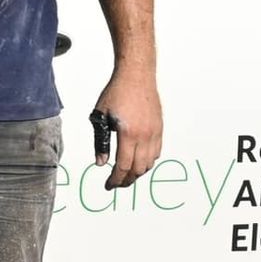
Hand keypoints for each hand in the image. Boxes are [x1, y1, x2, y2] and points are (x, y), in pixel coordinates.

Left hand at [94, 68, 161, 188]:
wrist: (136, 76)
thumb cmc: (116, 93)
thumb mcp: (100, 116)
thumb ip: (100, 142)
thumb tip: (100, 163)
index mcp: (128, 134)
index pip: (123, 166)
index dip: (115, 180)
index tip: (108, 185)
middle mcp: (145, 136)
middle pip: (138, 169)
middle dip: (126, 180)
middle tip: (116, 183)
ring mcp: (155, 133)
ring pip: (149, 163)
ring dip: (137, 173)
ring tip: (125, 175)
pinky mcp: (160, 128)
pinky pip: (156, 153)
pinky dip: (147, 162)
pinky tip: (137, 161)